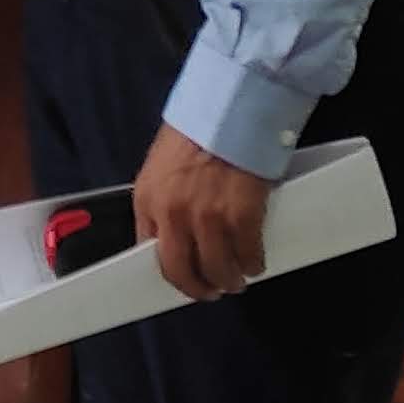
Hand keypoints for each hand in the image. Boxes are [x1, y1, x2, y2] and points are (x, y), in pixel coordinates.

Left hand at [132, 123, 272, 302]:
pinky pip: (248, 256)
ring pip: (218, 270)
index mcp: (148, 201)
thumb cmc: (196, 132)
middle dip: (198, 288)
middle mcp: (174, 215)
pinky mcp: (241, 217)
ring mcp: (208, 219)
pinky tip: (255, 263)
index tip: (184, 277)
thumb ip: (162, 199)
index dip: (171, 272)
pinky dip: (253, 264)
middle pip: (182, 271)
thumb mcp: (161, 167)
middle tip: (211, 291)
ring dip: (229, 280)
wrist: (228, 111)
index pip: (151, 253)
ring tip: (236, 279)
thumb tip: (172, 230)